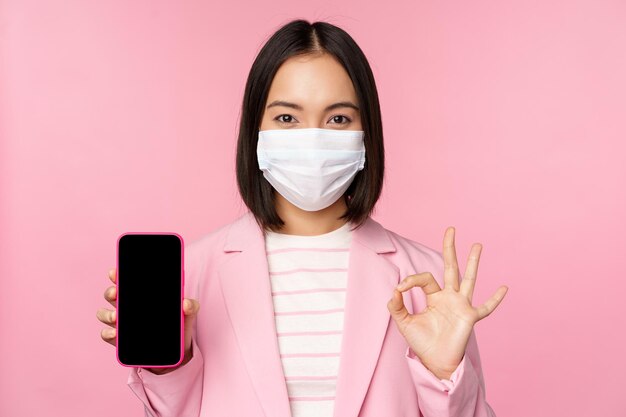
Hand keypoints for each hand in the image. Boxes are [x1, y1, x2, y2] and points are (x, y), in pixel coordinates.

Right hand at [96, 268, 200, 373]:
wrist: (176, 353)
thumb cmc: (179, 327)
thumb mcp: (188, 315)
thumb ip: (191, 307)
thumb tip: (186, 303)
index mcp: (142, 296)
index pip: (126, 282)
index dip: (117, 275)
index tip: (115, 272)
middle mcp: (128, 307)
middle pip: (111, 295)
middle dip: (111, 292)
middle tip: (117, 293)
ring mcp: (122, 324)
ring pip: (104, 314)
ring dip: (107, 314)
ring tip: (116, 317)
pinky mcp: (120, 340)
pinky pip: (107, 335)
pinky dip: (108, 333)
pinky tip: (115, 333)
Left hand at [387, 227, 507, 379]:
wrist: (435, 362)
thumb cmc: (422, 342)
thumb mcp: (404, 323)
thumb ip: (396, 306)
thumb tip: (393, 289)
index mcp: (434, 296)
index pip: (425, 278)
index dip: (411, 280)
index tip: (399, 288)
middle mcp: (449, 297)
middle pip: (450, 267)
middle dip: (449, 248)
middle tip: (450, 229)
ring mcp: (461, 305)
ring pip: (468, 279)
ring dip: (473, 262)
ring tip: (477, 245)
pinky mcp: (470, 318)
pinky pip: (485, 308)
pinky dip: (495, 299)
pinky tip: (504, 288)